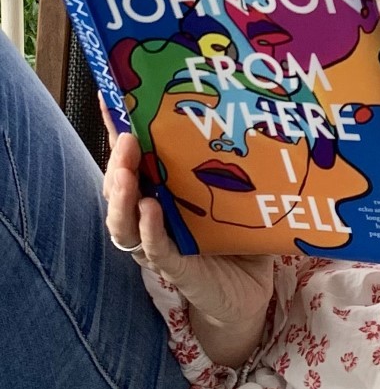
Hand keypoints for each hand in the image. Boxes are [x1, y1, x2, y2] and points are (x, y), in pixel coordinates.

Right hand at [101, 104, 272, 333]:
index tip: (108, 96)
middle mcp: (152, 215)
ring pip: (124, 222)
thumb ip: (244, 166)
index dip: (118, 129)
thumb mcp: (243, 196)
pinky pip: (154, 249)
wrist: (251, 292)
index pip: (136, 158)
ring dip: (121, 197)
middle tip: (126, 138)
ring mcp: (159, 243)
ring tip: (126, 176)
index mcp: (165, 191)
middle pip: (120, 186)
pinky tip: (151, 211)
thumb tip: (263, 118)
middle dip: (118, 161)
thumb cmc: (241, 239)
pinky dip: (150, 230)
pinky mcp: (175, 269)